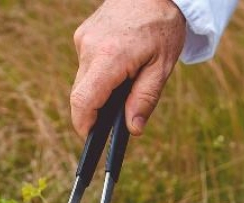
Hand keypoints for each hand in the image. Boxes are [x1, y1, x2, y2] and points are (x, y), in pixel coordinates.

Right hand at [71, 0, 186, 136]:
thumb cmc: (162, 25)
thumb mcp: (162, 67)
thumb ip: (145, 99)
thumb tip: (133, 129)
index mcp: (109, 57)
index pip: (83, 101)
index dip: (84, 124)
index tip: (91, 137)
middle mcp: (89, 47)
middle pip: (81, 94)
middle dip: (95, 109)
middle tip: (119, 112)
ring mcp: (83, 39)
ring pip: (84, 80)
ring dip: (100, 89)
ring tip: (127, 80)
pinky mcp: (82, 35)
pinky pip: (86, 65)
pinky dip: (100, 73)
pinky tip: (120, 65)